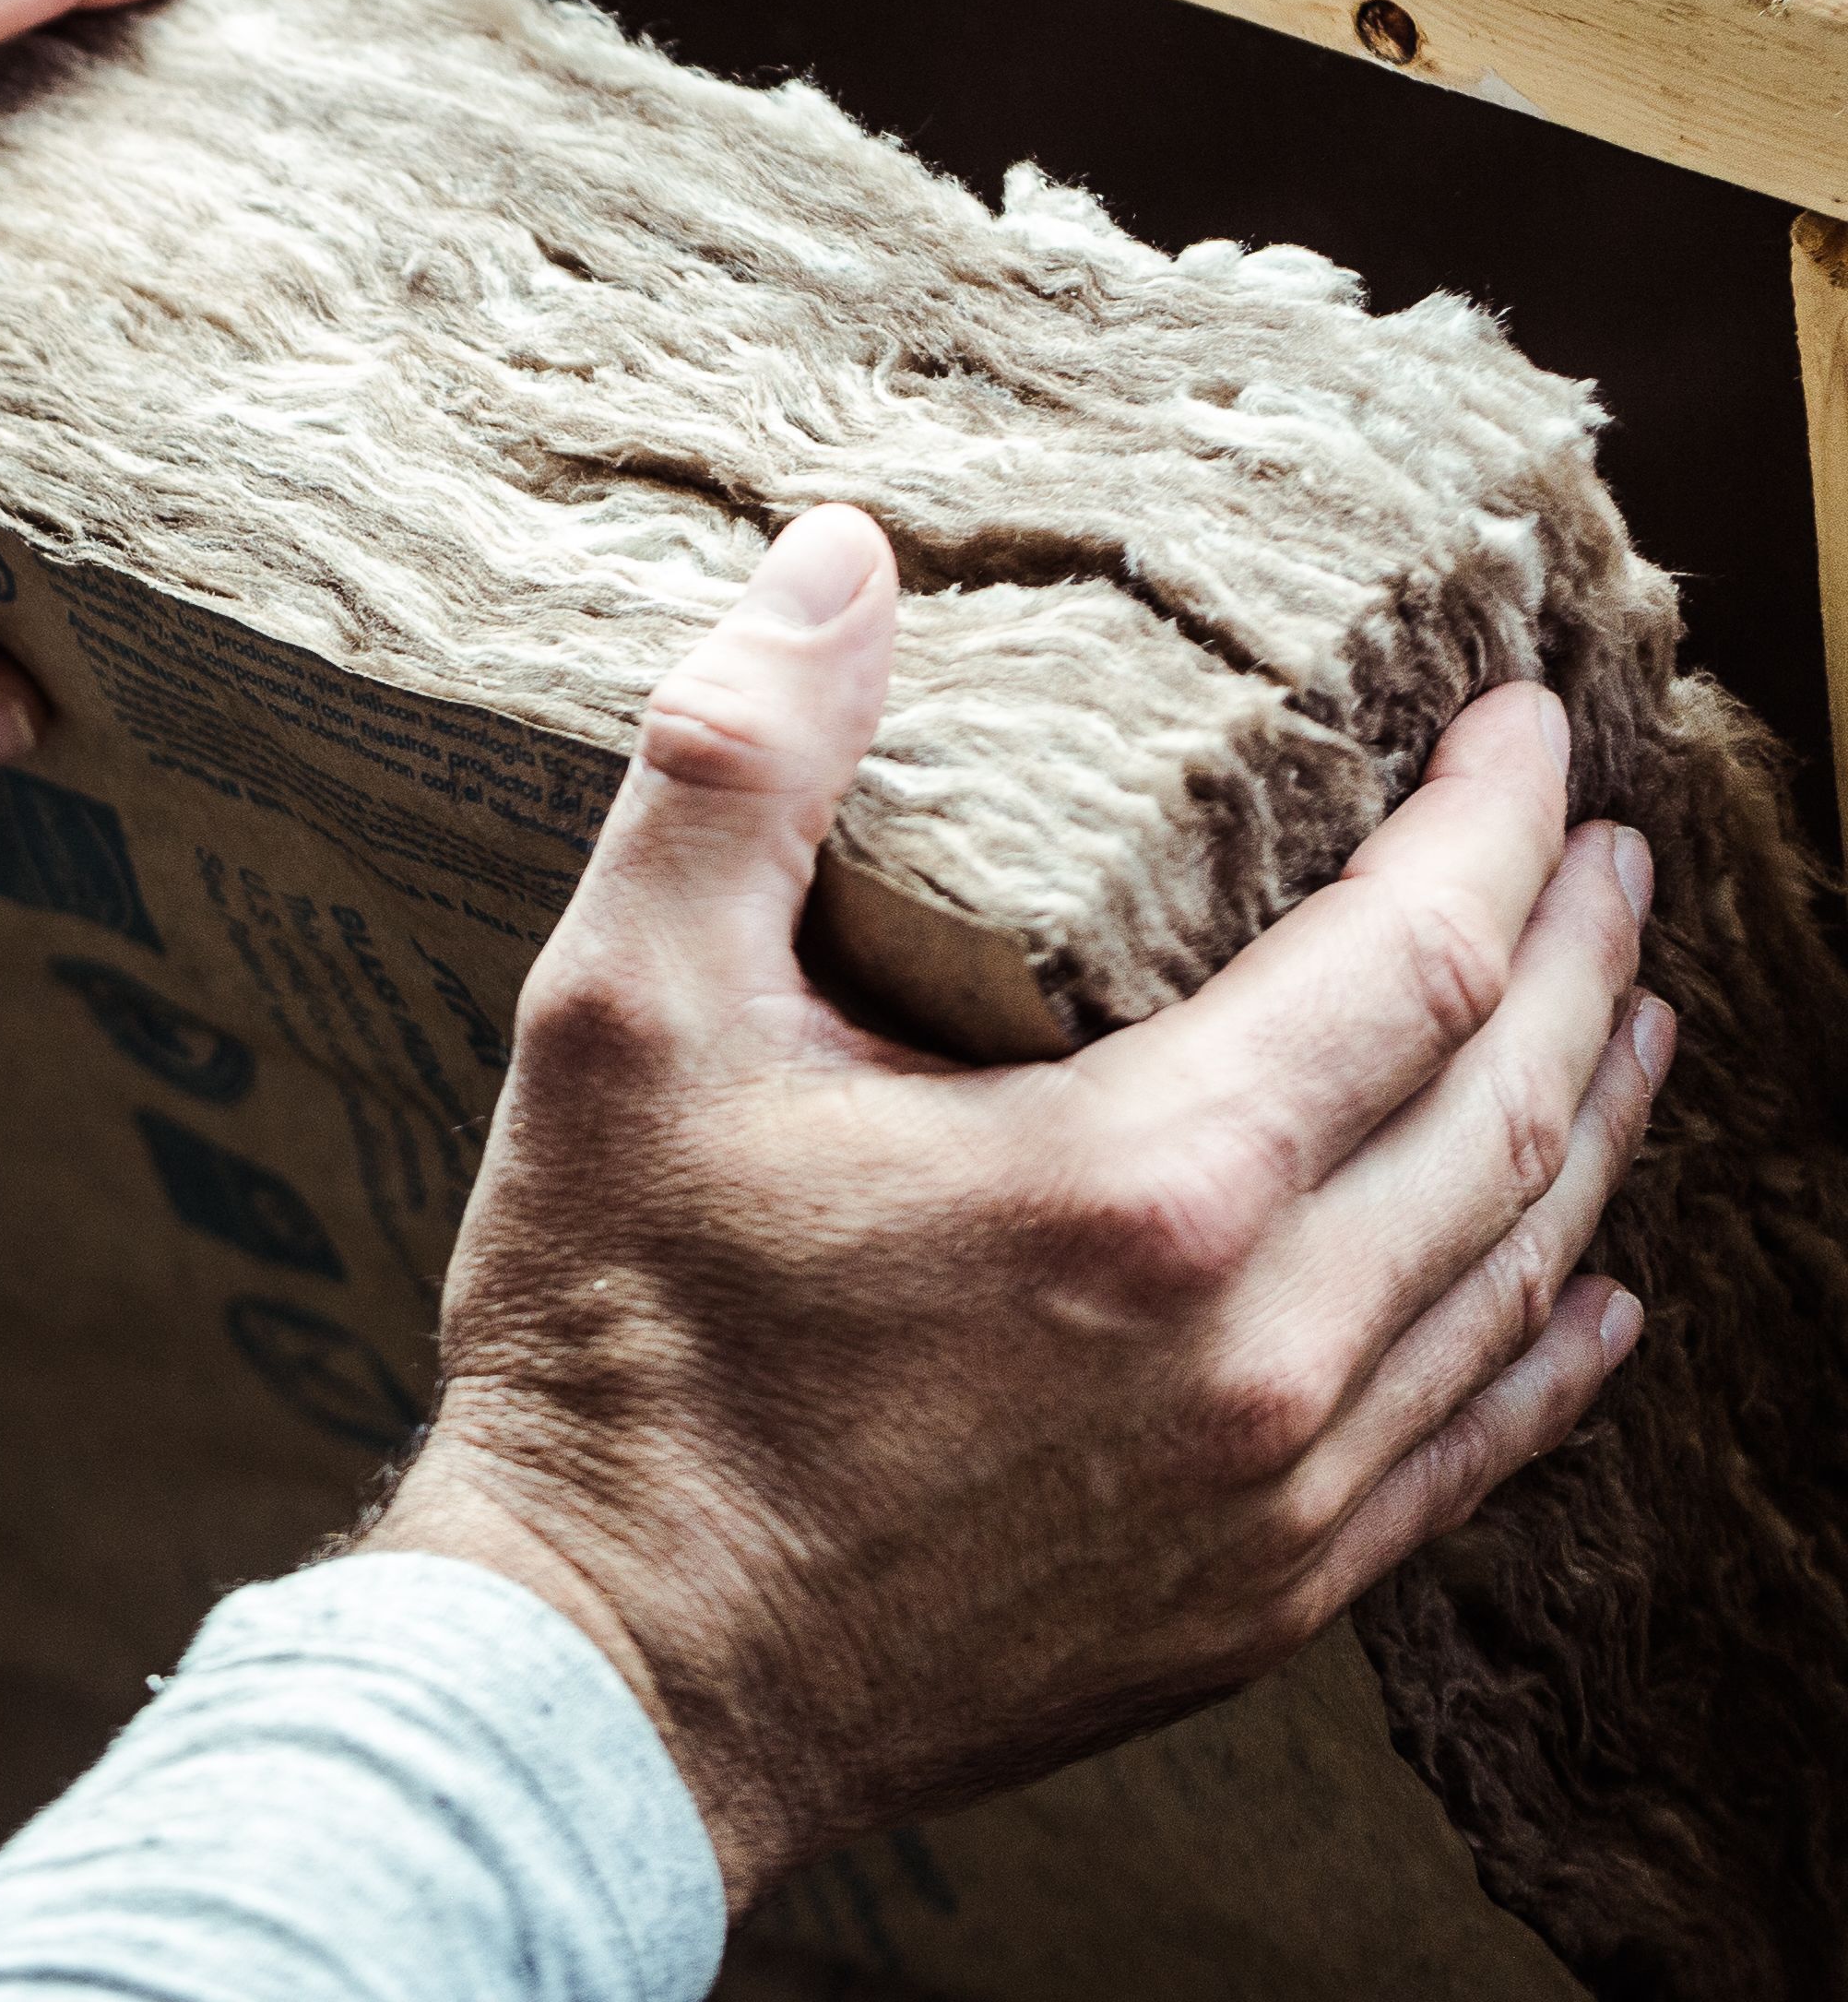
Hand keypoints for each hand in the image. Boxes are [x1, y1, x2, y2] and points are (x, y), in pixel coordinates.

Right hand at [361, 505, 1666, 1908]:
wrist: (611, 1678)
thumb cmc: (611, 1341)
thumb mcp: (618, 1016)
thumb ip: (735, 771)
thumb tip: (840, 559)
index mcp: (1143, 1184)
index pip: (1414, 959)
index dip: (1490, 827)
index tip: (1523, 728)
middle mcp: (1263, 1346)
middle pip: (1505, 1107)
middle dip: (1576, 956)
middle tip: (1603, 846)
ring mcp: (1280, 1494)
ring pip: (1518, 1274)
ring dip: (1586, 1124)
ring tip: (1625, 1018)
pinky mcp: (1256, 1602)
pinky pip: (1473, 1450)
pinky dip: (1549, 1341)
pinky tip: (1584, 1291)